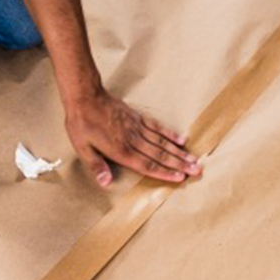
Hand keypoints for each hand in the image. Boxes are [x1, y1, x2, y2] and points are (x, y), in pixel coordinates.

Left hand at [64, 90, 201, 186]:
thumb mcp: (83, 148)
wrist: (85, 96)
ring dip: (179, 152)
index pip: (147, 165)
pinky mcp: (137, 117)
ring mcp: (137, 128)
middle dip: (180, 164)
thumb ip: (97, 166)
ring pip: (162, 142)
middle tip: (197, 170)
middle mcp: (133, 140)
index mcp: (120, 150)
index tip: (180, 178)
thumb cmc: (82, 124)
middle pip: (160, 155)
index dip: (165, 172)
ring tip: (194, 158)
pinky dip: (170, 134)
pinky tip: (181, 139)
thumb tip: (106, 183)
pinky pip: (157, 127)